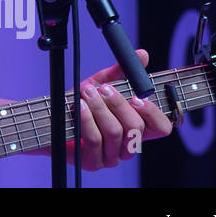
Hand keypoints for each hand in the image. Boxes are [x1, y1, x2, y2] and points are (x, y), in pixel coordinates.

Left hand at [72, 49, 172, 169]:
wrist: (52, 118)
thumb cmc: (81, 103)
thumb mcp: (101, 84)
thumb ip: (121, 72)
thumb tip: (142, 54)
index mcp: (137, 129)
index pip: (162, 128)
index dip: (153, 113)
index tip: (137, 97)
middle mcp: (128, 145)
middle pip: (136, 128)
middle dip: (118, 104)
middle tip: (104, 88)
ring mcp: (112, 157)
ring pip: (115, 132)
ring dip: (99, 108)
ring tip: (86, 93)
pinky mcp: (93, 162)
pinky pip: (94, 141)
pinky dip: (86, 120)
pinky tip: (79, 107)